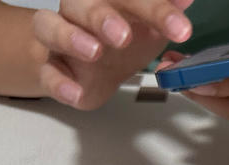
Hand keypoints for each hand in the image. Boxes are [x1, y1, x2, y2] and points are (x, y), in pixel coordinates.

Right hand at [31, 0, 194, 109]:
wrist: (92, 66)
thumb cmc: (122, 37)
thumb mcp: (152, 24)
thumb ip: (166, 12)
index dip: (156, 8)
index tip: (181, 28)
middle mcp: (78, 9)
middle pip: (80, 4)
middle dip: (101, 17)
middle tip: (123, 35)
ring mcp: (61, 37)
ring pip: (49, 27)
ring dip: (70, 37)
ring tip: (94, 52)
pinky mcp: (52, 67)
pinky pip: (47, 71)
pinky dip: (59, 82)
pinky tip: (75, 92)